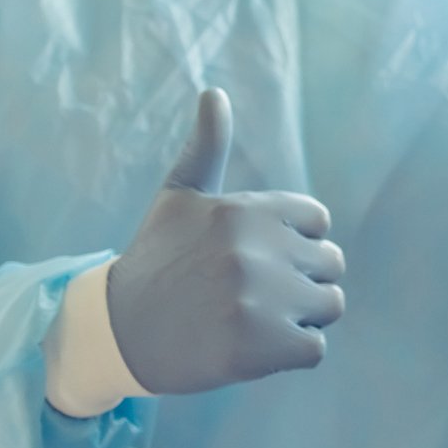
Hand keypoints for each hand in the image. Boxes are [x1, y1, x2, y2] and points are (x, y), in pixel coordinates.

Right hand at [106, 89, 346, 394]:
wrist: (116, 333)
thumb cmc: (157, 261)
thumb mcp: (178, 197)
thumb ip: (206, 146)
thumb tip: (214, 93)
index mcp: (246, 210)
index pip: (318, 223)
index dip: (293, 245)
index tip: (255, 260)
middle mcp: (256, 250)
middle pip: (331, 265)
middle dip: (301, 282)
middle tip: (251, 295)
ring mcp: (259, 300)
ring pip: (330, 306)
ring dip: (301, 319)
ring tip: (255, 320)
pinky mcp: (260, 348)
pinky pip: (315, 350)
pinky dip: (291, 355)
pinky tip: (252, 348)